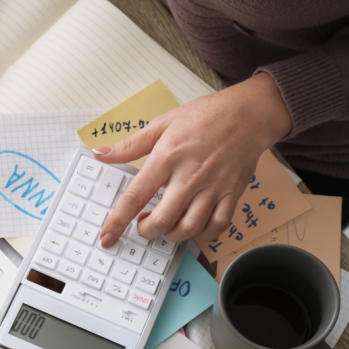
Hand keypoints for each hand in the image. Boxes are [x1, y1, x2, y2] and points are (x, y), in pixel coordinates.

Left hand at [94, 72, 292, 246]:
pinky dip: (203, 234)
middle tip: (143, 226)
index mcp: (167, 157)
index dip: (118, 220)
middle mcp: (190, 175)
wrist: (248, 113)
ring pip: (190, 227)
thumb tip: (100, 153)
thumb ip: (129, 145)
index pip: (136, 196)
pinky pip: (218, 225)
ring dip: (172, 235)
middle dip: (147, 231)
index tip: (107, 235)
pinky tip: (194, 225)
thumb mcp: (161, 124)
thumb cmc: (205, 116)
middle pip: (163, 220)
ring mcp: (213, 187)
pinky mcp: (232, 193)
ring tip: (166, 226)